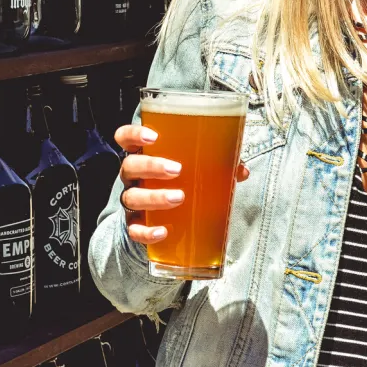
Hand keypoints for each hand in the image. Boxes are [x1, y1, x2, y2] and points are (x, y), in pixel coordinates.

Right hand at [114, 124, 249, 246]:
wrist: (161, 217)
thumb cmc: (178, 181)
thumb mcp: (194, 167)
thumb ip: (216, 163)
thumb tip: (241, 170)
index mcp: (143, 155)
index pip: (125, 138)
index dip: (133, 135)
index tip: (153, 137)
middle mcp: (133, 177)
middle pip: (130, 167)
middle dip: (151, 167)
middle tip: (176, 170)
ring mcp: (132, 200)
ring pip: (131, 197)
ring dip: (154, 197)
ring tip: (178, 197)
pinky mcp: (135, 225)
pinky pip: (134, 229)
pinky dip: (146, 232)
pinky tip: (163, 231)